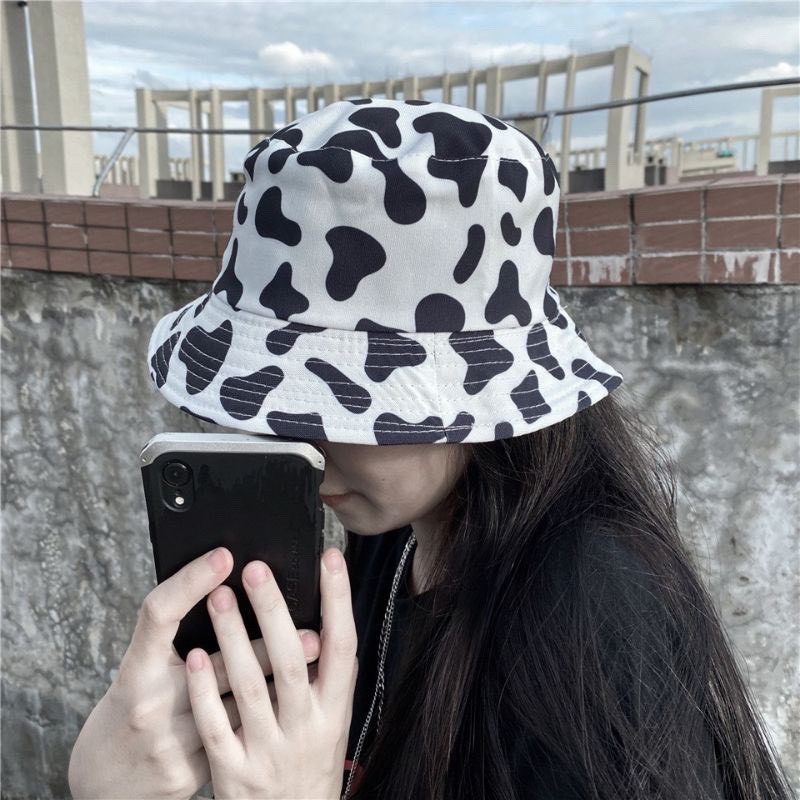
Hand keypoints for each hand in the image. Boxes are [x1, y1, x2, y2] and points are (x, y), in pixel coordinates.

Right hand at [68, 547, 320, 799]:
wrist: (104, 784)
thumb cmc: (130, 709)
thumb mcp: (139, 670)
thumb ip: (173, 636)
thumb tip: (221, 586)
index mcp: (134, 672)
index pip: (159, 615)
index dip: (191, 581)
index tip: (224, 556)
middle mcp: (152, 706)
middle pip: (218, 665)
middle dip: (265, 643)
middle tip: (307, 625)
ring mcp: (172, 744)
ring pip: (238, 706)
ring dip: (280, 680)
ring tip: (317, 654)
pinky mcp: (190, 774)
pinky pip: (239, 737)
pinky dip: (269, 715)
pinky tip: (300, 697)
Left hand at [185, 547, 357, 799]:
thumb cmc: (312, 766)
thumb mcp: (332, 724)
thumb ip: (325, 679)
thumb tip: (318, 621)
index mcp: (335, 711)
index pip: (343, 645)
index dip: (338, 600)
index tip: (330, 558)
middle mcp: (308, 729)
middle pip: (290, 660)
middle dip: (273, 610)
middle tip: (256, 569)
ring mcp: (270, 751)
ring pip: (250, 686)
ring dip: (233, 637)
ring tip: (219, 596)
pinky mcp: (235, 772)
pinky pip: (217, 725)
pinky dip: (206, 689)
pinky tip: (194, 655)